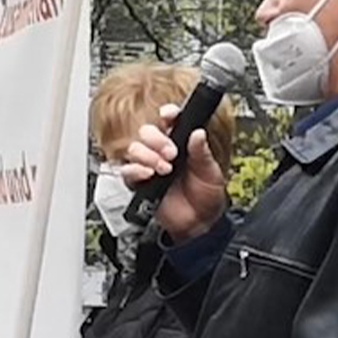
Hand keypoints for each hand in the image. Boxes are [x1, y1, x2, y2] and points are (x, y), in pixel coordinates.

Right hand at [121, 103, 228, 240]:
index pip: (169, 121)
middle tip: (171, 153)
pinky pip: (127, 171)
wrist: (199, 224)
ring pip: (135, 148)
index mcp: (180, 143)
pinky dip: (136, 170)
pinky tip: (149, 174)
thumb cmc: (206, 197)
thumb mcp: (210, 171)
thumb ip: (202, 152)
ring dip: (148, 156)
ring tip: (165, 168)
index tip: (169, 115)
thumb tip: (198, 133)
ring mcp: (150, 167)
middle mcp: (162, 152)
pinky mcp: (139, 184)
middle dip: (157, 139)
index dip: (168, 114)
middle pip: (147, 131)